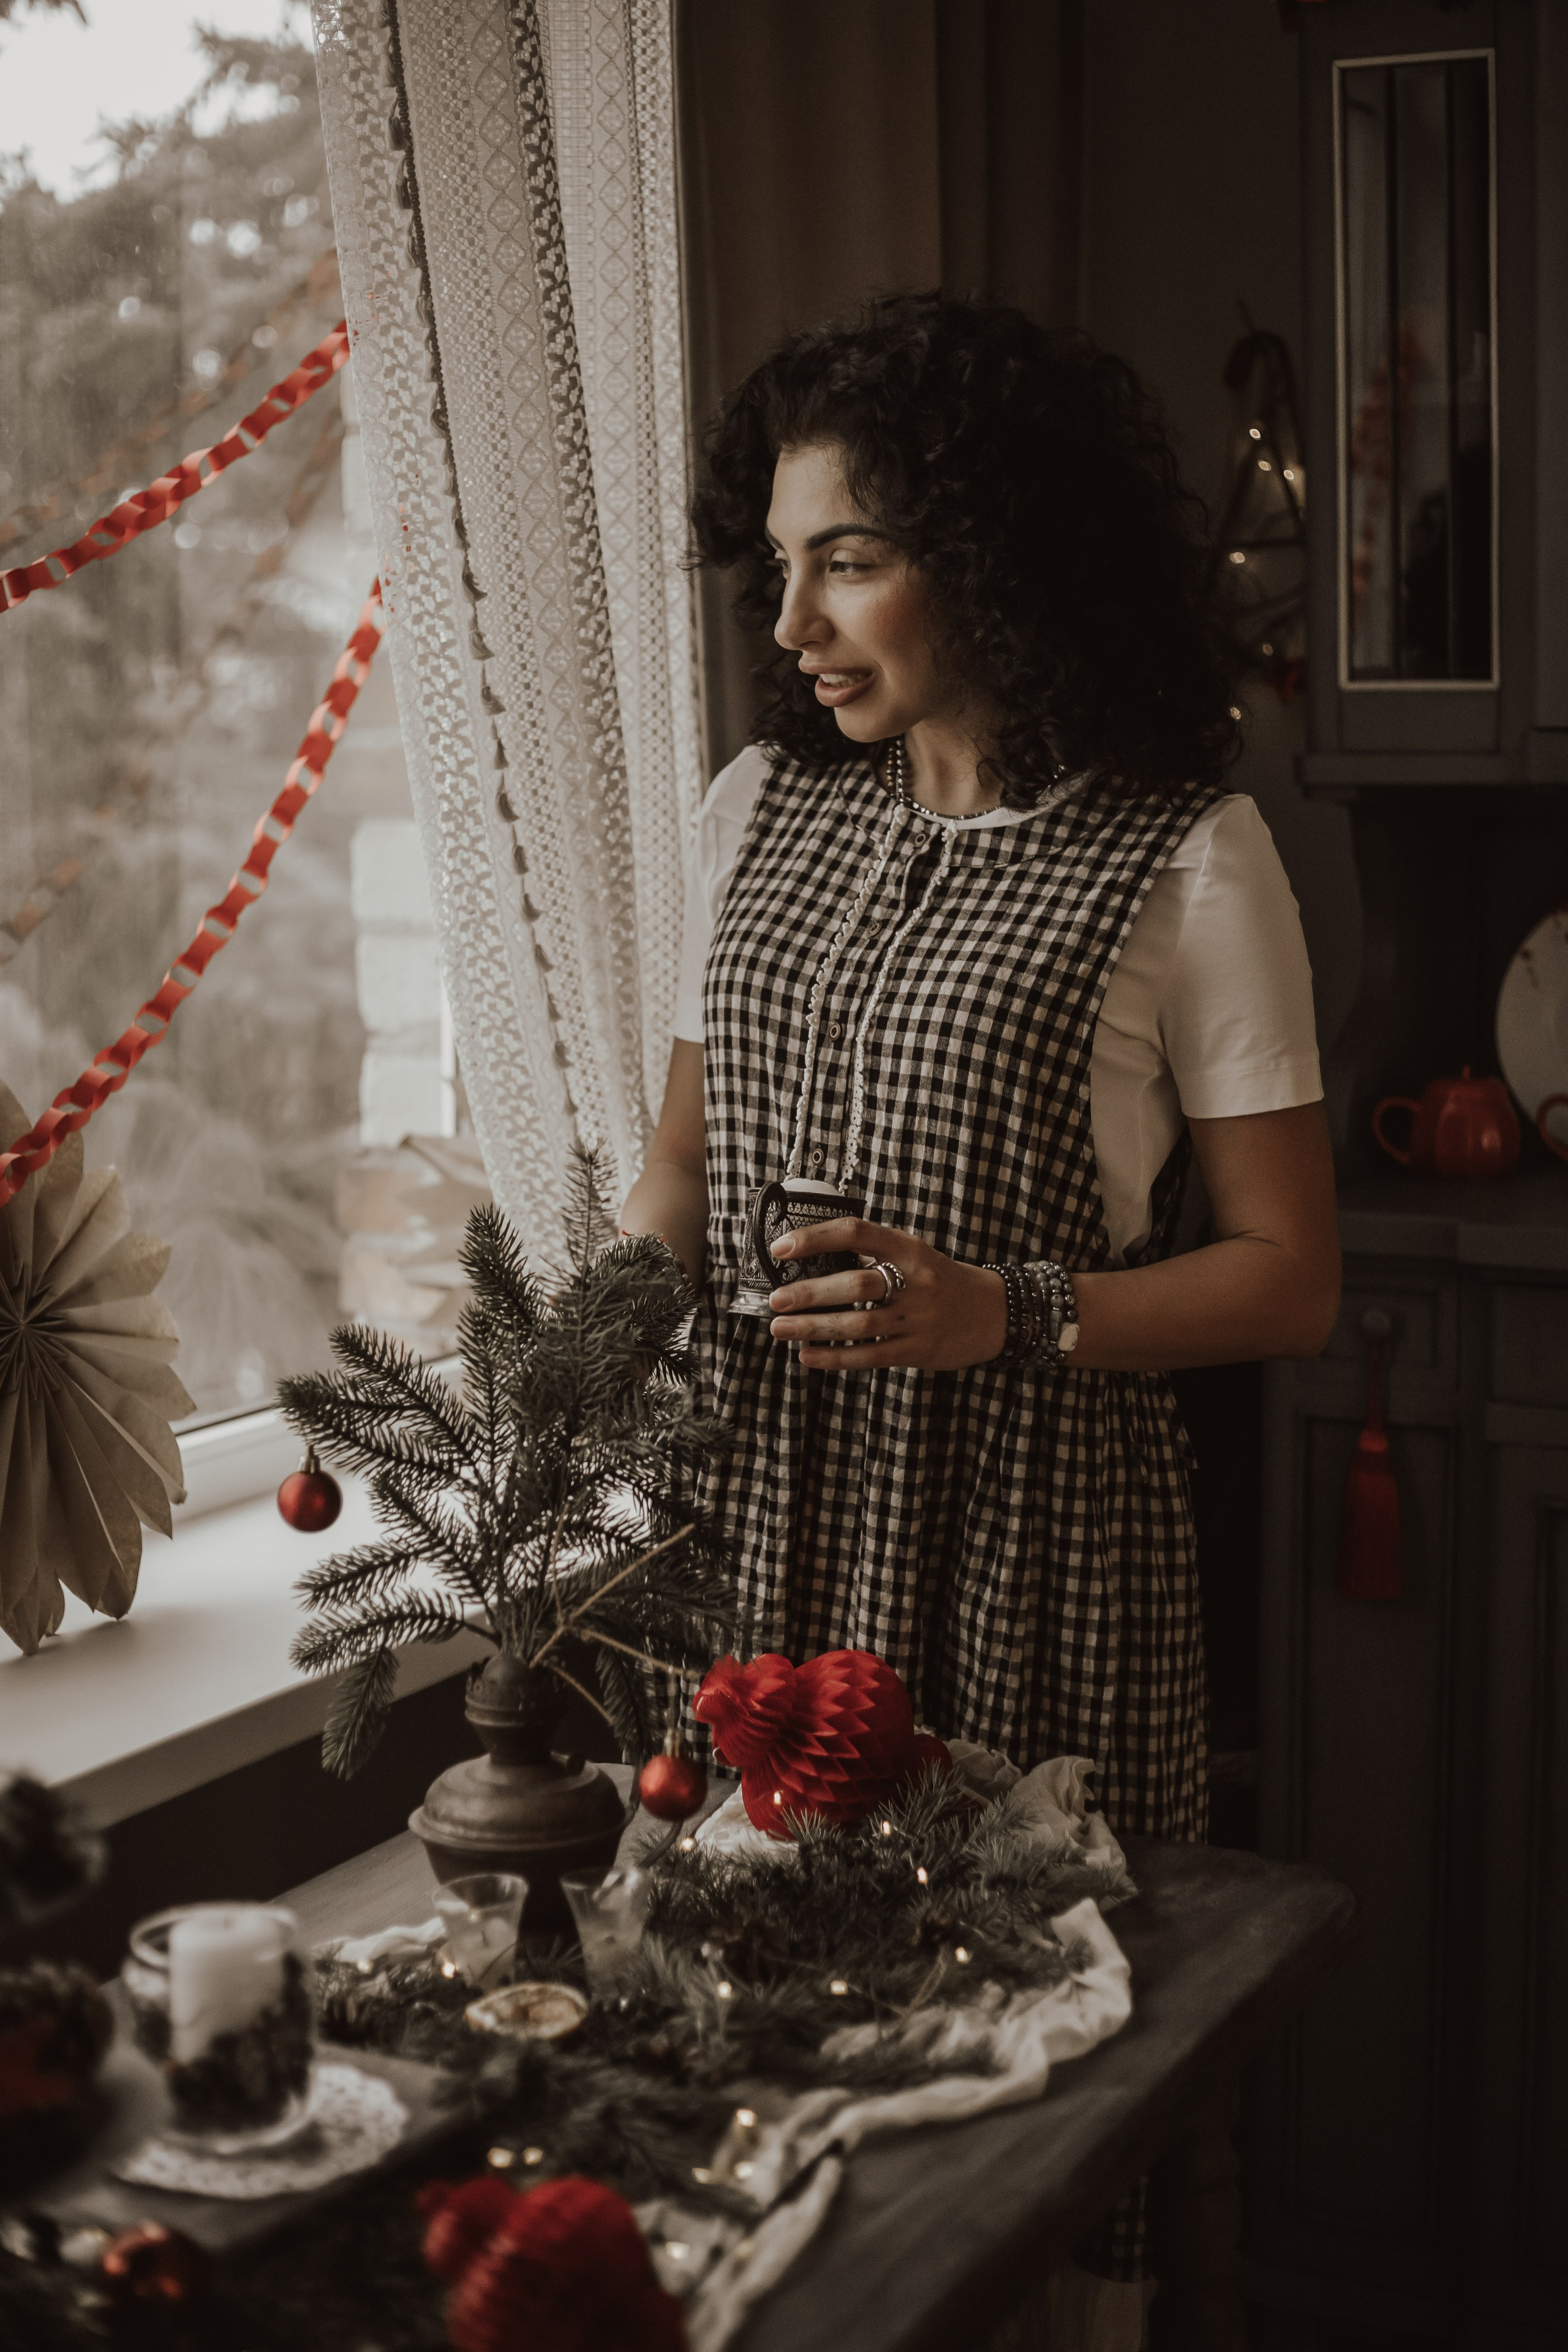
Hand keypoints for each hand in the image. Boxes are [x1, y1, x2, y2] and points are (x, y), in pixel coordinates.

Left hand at [768, 1217, 1007, 1370]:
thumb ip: (873, 1254)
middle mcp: (915, 1281)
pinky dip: (835, 1358)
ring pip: (859, 1324)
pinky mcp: (918, 1350)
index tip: (781, 1248)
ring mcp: (918, 1318)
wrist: (994, 1313)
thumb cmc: (940, 1280)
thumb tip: (812, 1259)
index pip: (856, 1233)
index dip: (815, 1238)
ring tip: (780, 1328)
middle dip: (811, 1293)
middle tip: (776, 1299)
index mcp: (909, 1248)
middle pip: (856, 1284)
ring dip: (814, 1327)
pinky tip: (808, 1356)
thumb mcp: (914, 1255)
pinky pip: (870, 1356)